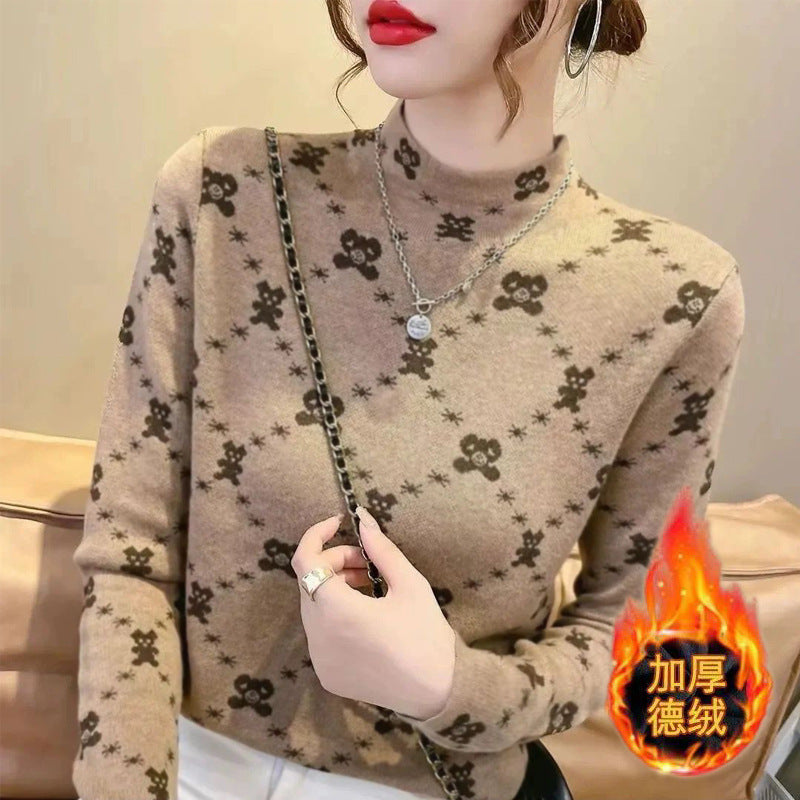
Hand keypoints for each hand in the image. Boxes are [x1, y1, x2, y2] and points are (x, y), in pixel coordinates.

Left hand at [291, 506, 455, 719]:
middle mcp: (319, 636)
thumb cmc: (426, 635)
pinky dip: (336, 614)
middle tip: (368, 562)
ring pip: (313, 607)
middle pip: (310, 582)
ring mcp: (319, 659)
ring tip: (370, 585)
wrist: (437, 694)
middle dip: (334, 562)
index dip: (316, 535)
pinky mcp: (326, 674)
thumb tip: (363, 519)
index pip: (304, 561)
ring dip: (335, 588)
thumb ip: (381, 549)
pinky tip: (367, 616)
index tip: (339, 524)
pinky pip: (321, 632)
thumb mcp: (410, 585)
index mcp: (338, 611)